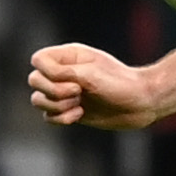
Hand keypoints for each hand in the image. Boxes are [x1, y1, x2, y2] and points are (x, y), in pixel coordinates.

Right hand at [28, 44, 163, 129]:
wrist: (141, 104)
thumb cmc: (119, 84)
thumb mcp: (90, 74)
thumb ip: (61, 73)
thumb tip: (38, 76)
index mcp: (69, 57)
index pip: (38, 60)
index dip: (46, 71)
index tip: (71, 78)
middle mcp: (64, 74)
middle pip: (34, 81)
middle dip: (53, 91)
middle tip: (79, 93)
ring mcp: (66, 93)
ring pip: (38, 101)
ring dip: (57, 105)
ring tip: (79, 104)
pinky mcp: (70, 111)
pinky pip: (48, 117)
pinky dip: (61, 118)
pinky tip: (80, 114)